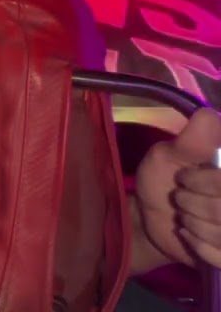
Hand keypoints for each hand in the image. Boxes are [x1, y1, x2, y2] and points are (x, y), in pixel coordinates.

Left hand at [137, 108, 220, 267]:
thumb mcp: (170, 155)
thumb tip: (208, 115)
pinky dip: (199, 245)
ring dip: (194, 223)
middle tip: (179, 197)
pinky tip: (188, 234)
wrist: (151, 218)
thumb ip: (192, 140)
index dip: (208, 181)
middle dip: (194, 202)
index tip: (184, 178)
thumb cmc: (164, 179)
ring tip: (183, 215)